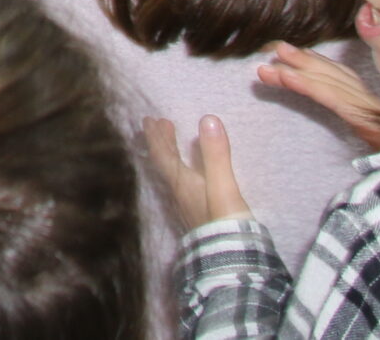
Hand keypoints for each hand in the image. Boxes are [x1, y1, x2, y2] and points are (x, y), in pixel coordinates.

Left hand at [142, 115, 251, 231]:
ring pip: (173, 175)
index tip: (148, 119)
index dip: (156, 137)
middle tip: (157, 124)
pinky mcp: (199, 216)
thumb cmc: (225, 221)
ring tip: (169, 143)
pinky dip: (181, 171)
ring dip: (169, 155)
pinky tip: (188, 176)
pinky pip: (182, 186)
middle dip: (161, 143)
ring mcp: (189, 206)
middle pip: (166, 164)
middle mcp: (180, 194)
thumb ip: (216, 154)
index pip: (164, 156)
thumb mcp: (223, 185)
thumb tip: (208, 118)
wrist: (231, 260)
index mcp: (182, 184)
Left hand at [255, 44, 379, 151]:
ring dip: (295, 70)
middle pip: (330, 73)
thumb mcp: (374, 139)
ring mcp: (366, 106)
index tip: (292, 55)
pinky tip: (287, 78)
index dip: (315, 63)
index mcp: (369, 103)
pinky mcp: (363, 117)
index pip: (339, 76)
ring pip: (326, 82)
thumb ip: (360, 126)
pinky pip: (331, 98)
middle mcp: (367, 99)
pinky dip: (307, 85)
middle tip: (272, 49)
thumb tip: (350, 123)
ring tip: (268, 65)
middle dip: (300, 60)